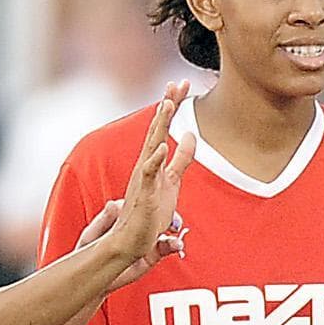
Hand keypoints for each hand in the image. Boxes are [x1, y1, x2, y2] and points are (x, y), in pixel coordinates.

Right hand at [94, 84, 193, 282]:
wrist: (131, 241)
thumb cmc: (150, 213)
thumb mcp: (173, 180)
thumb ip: (182, 158)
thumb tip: (192, 135)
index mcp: (154, 160)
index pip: (163, 127)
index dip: (172, 105)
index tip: (181, 84)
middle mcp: (147, 164)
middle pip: (157, 128)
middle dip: (167, 105)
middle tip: (176, 83)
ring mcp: (145, 178)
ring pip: (152, 145)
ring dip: (159, 124)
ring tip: (167, 104)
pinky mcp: (145, 194)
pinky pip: (150, 173)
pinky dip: (155, 159)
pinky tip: (163, 145)